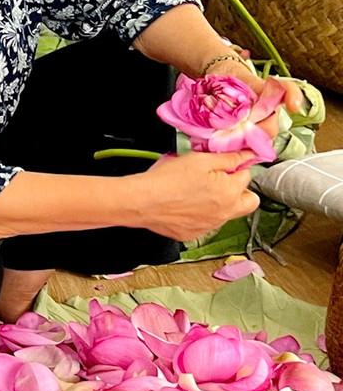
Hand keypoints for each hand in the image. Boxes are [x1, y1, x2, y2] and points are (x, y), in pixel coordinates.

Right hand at [130, 152, 260, 240]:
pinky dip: (200, 215)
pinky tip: (185, 206)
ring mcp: (209, 226)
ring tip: (195, 193)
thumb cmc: (167, 180)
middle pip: (249, 202)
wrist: (140, 201)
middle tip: (222, 182)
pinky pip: (206, 224)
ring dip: (219, 203)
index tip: (222, 166)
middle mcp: (225, 213)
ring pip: (226, 213)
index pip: (247, 175)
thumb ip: (229, 158)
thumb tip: (247, 156)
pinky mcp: (193, 234)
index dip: (234, 168)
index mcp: (230, 192)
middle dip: (240, 191)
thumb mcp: (200, 160)